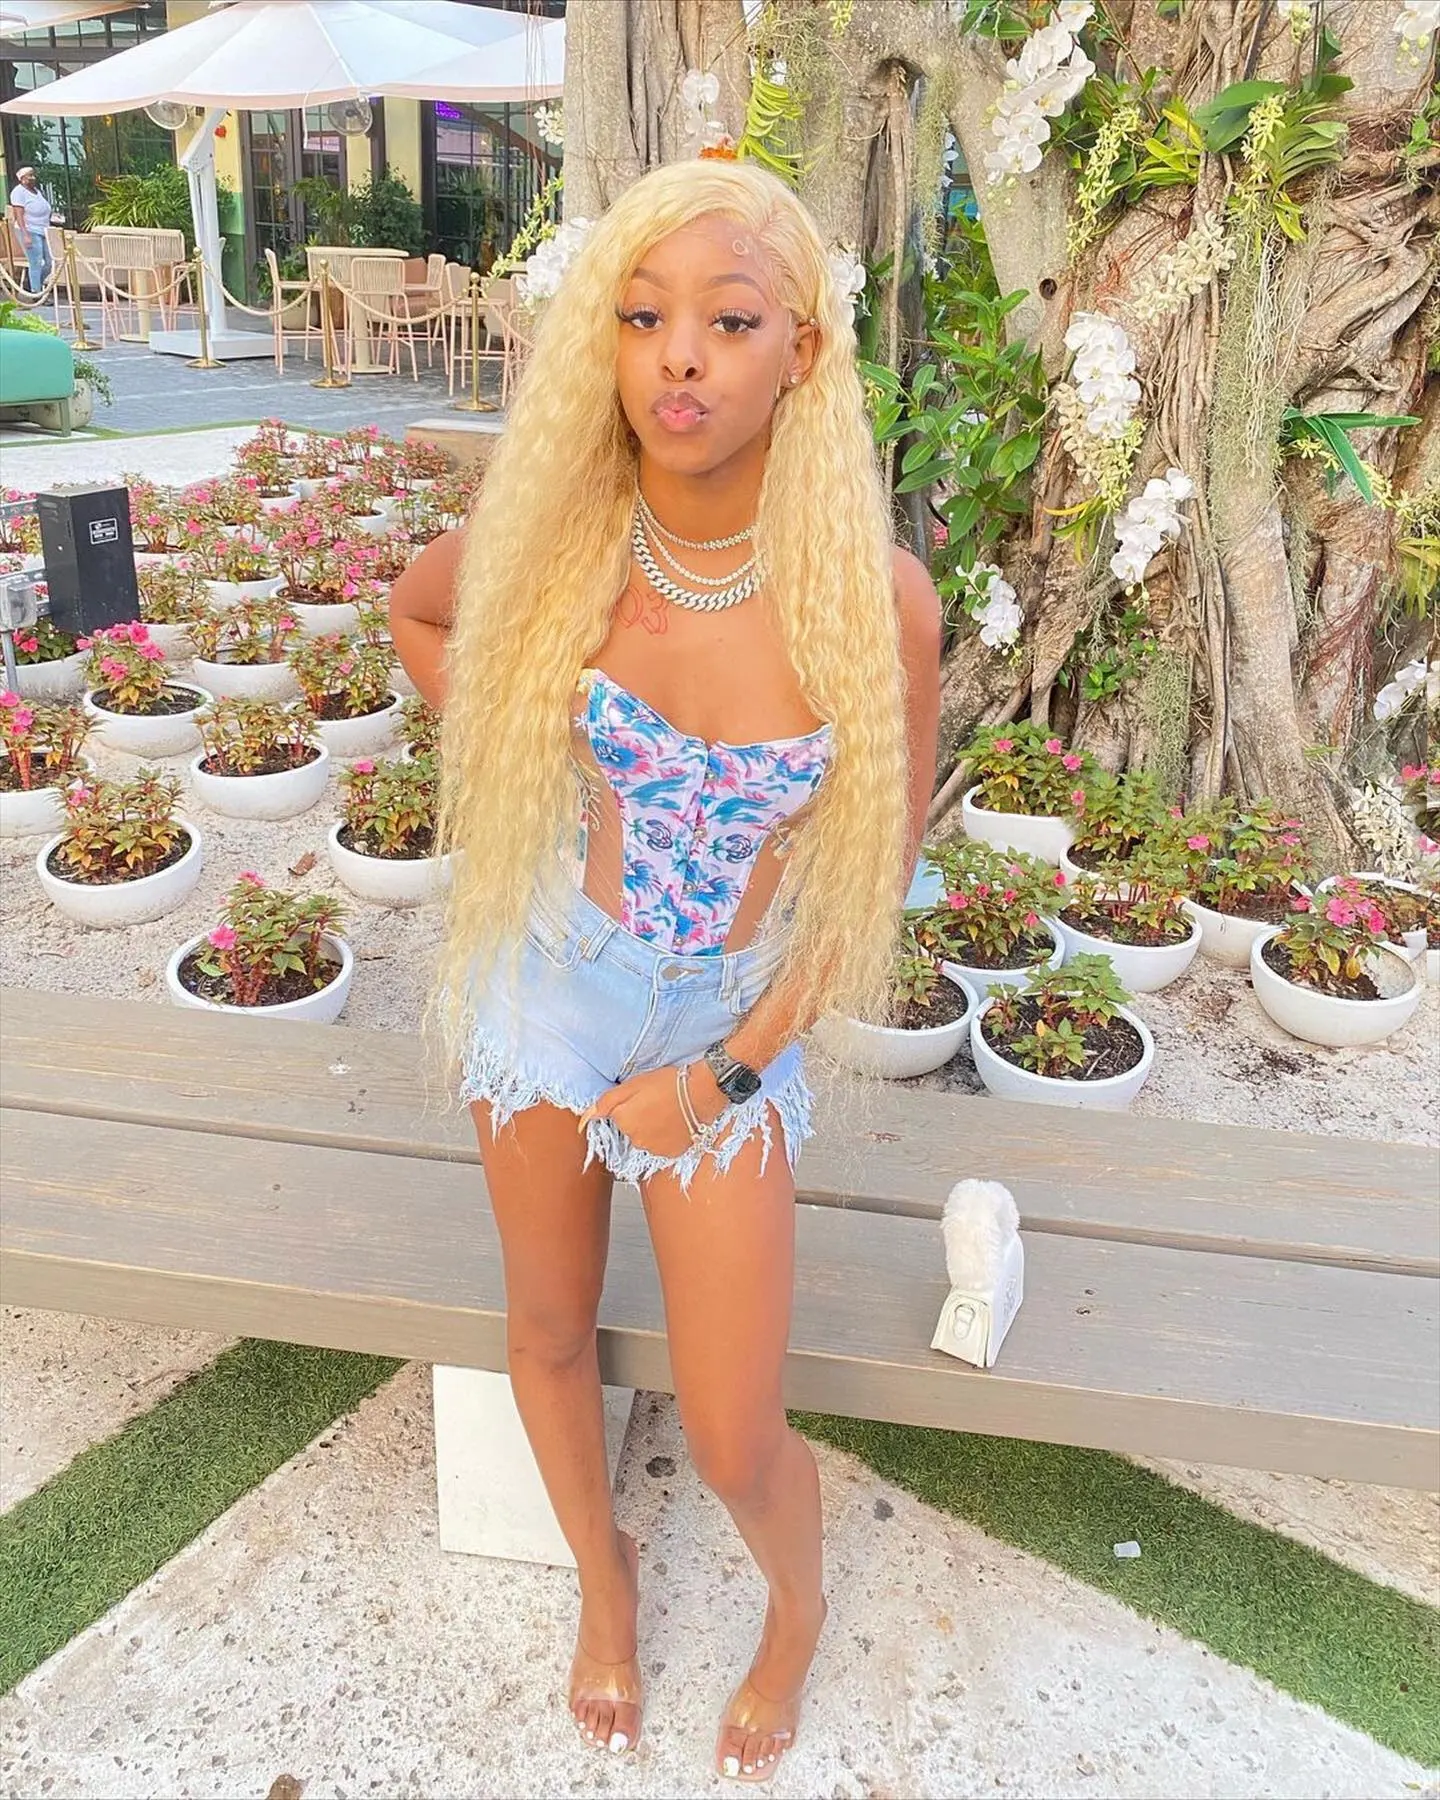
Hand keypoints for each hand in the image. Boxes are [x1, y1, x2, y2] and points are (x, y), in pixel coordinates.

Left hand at [577, 1062, 728, 1157]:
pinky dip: (665, 1137)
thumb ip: (605, 1102)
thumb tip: (584, 1120)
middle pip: (630, 1129)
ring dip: (652, 1128)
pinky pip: (661, 1146)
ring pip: (645, 1139)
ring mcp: (653, 1149)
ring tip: (668, 1112)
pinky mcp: (670, 1153)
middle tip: (656, 1102)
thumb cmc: (668, 1084)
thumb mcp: (632, 1085)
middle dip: (639, 1118)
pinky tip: (675, 1123)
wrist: (701, 1093)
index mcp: (623, 1121)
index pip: (617, 1117)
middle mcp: (635, 1140)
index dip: (629, 1105)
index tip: (643, 1097)